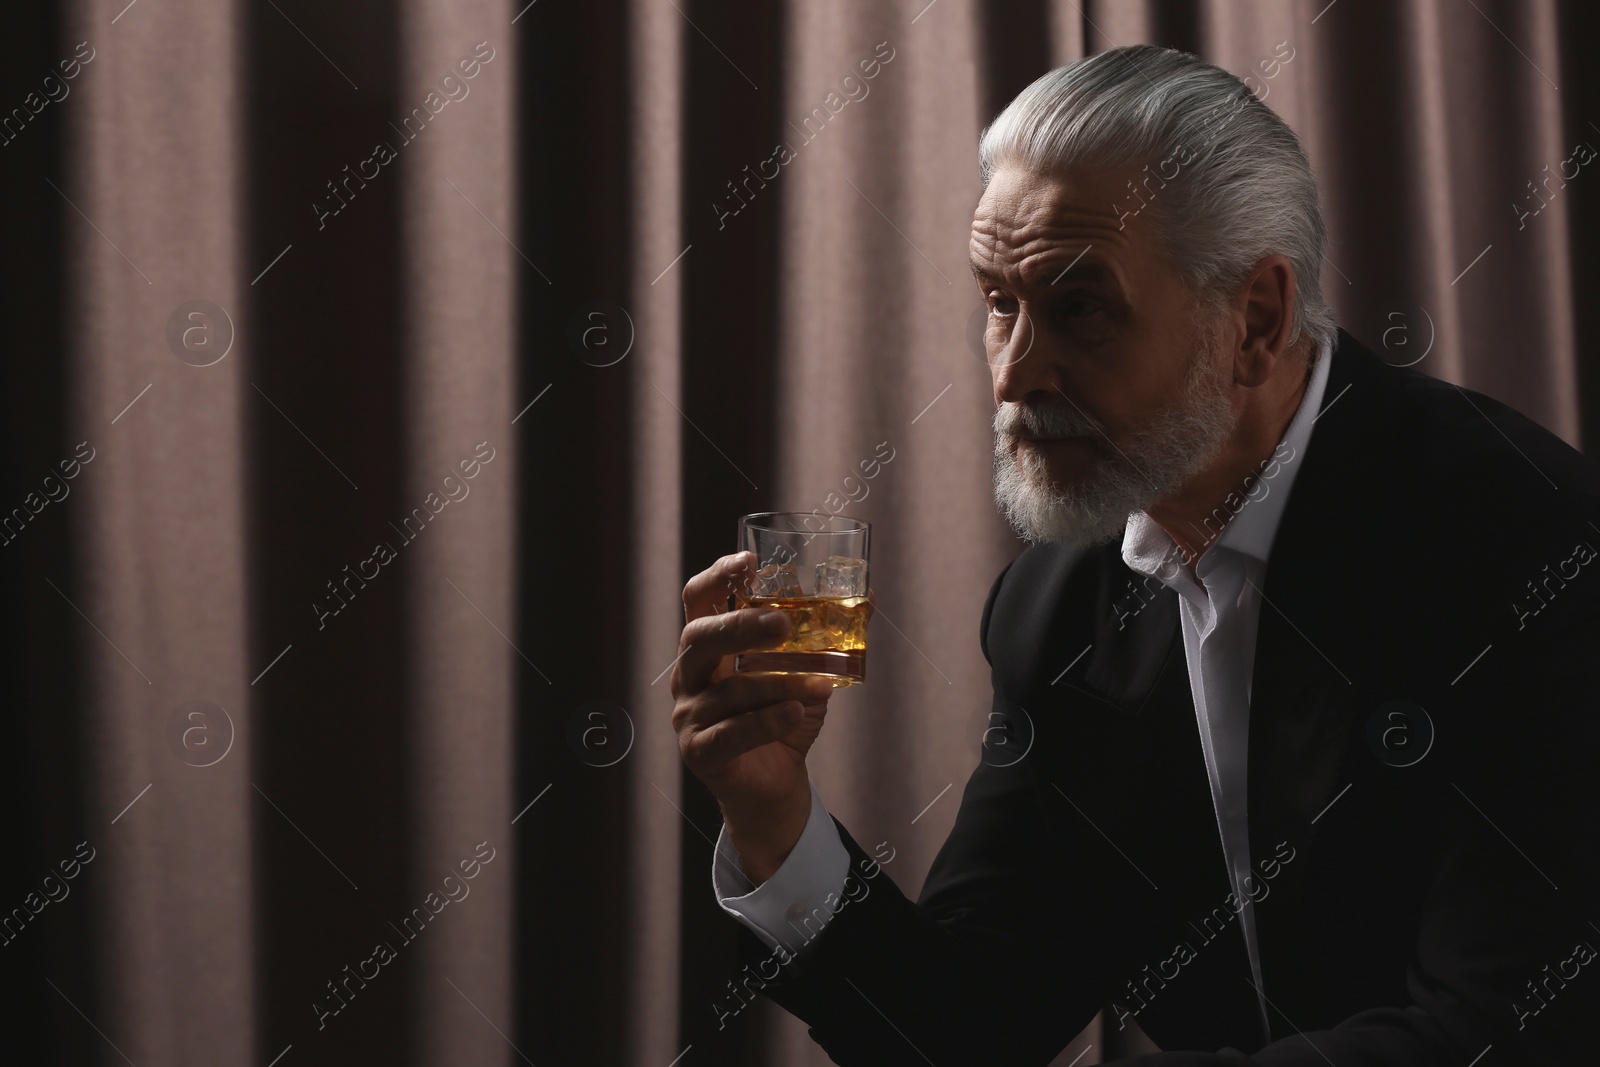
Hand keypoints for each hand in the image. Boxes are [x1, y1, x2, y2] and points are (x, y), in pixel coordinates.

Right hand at [671, 551, 844, 882]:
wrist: (773, 790)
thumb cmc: (784, 721)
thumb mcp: (806, 674)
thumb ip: (825, 640)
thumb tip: (868, 599)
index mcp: (708, 648)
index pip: (698, 601)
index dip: (717, 577)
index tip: (748, 562)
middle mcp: (690, 676)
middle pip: (699, 638)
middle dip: (741, 626)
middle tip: (783, 622)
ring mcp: (688, 715)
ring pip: (729, 689)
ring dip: (778, 683)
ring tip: (821, 681)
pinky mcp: (700, 751)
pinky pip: (733, 732)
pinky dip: (768, 720)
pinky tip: (796, 712)